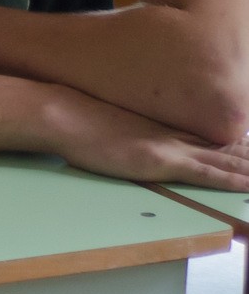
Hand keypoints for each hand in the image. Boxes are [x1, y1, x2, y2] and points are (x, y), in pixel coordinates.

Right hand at [51, 93, 248, 189]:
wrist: (62, 114)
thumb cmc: (75, 118)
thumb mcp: (108, 124)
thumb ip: (127, 132)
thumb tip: (128, 139)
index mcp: (163, 128)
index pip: (213, 140)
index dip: (240, 148)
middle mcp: (173, 136)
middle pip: (227, 150)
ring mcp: (169, 148)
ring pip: (226, 161)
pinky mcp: (160, 161)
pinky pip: (206, 174)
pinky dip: (231, 180)